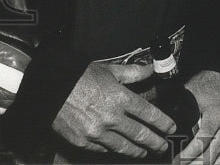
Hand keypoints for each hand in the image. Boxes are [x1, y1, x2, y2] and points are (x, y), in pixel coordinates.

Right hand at [52, 62, 173, 156]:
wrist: (49, 88)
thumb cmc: (79, 77)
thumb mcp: (110, 70)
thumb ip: (134, 73)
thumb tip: (152, 68)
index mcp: (121, 98)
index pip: (149, 114)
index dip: (163, 123)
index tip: (170, 127)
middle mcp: (111, 118)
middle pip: (140, 134)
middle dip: (155, 142)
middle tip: (163, 145)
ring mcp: (97, 133)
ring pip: (123, 147)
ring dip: (137, 150)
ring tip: (144, 152)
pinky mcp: (83, 142)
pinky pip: (104, 149)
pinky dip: (114, 150)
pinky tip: (120, 149)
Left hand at [178, 70, 219, 163]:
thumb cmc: (206, 82)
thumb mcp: (189, 94)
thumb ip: (179, 113)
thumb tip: (165, 130)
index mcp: (216, 117)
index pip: (200, 144)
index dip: (186, 156)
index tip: (174, 162)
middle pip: (211, 156)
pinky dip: (215, 161)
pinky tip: (202, 164)